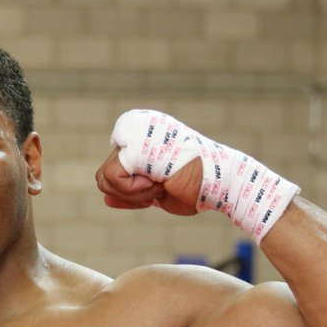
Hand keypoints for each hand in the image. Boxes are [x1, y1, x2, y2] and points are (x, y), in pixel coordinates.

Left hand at [97, 109, 297, 239]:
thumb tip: (105, 200)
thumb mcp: (158, 190)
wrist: (222, 183)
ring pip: (103, 180)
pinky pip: (111, 180)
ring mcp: (133, 134)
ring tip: (162, 183)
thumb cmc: (198, 187)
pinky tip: (160, 183)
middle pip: (103, 176)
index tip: (158, 185)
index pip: (113, 168)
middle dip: (129, 193)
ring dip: (132, 193)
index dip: (130, 188)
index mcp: (143, 132)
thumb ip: (131, 192)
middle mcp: (136, 127)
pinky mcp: (132, 147)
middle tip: (161, 186)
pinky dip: (134, 192)